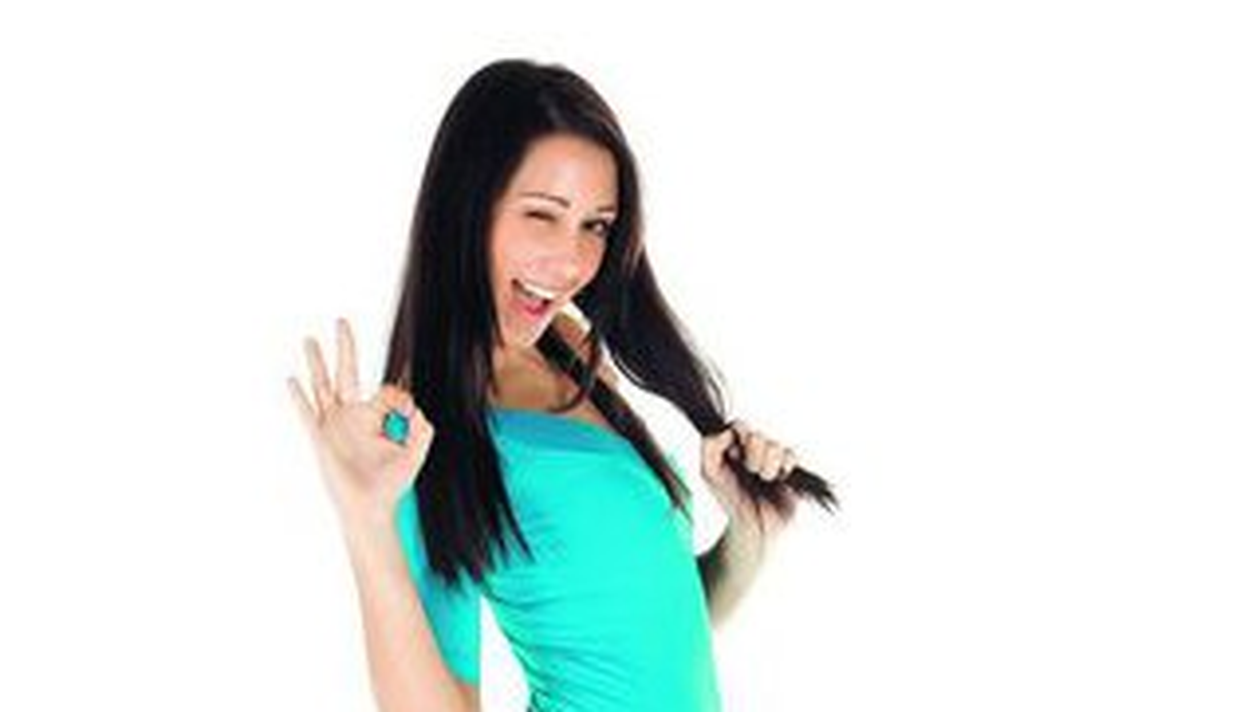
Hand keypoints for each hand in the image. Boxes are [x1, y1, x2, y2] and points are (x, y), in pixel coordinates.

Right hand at [287, 318, 434, 524]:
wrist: (372, 508)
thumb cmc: (391, 482)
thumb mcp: (415, 451)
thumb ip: (422, 426)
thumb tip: (416, 404)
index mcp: (374, 416)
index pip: (385, 389)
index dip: (399, 393)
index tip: (408, 397)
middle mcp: (351, 415)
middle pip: (346, 372)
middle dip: (345, 347)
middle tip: (342, 321)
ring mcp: (333, 425)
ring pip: (323, 385)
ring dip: (317, 362)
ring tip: (311, 339)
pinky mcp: (321, 439)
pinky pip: (307, 414)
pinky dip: (300, 398)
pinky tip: (292, 380)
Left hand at [700, 421, 800, 543]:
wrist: (751, 526)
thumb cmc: (730, 499)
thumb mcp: (709, 473)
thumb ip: (709, 447)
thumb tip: (726, 431)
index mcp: (736, 446)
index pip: (740, 425)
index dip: (738, 437)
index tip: (734, 455)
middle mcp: (756, 449)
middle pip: (757, 435)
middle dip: (752, 456)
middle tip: (749, 471)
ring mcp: (773, 458)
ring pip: (774, 445)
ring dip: (766, 465)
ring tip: (763, 480)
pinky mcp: (790, 469)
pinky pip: (791, 455)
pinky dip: (783, 466)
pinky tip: (778, 479)